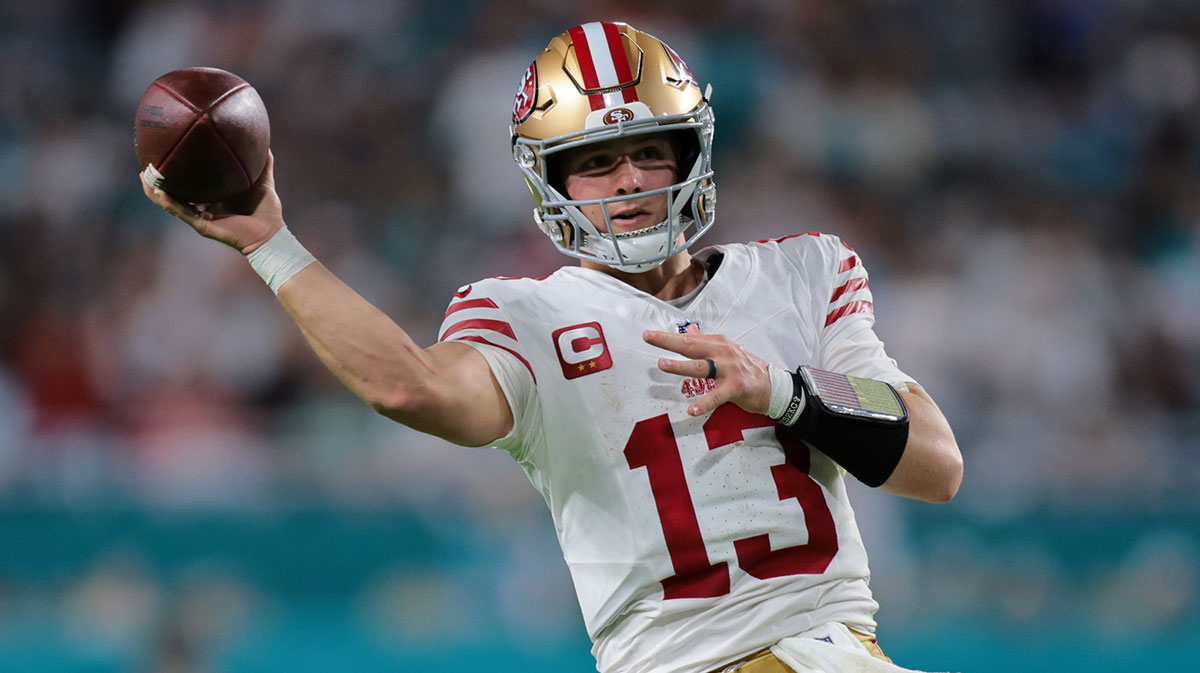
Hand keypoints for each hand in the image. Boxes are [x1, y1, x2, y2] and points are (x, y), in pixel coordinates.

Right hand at [140, 151, 284, 254]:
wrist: (272, 234)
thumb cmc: (267, 212)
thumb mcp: (263, 181)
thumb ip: (263, 164)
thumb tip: (266, 142)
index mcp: (212, 199)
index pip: (189, 185)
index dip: (177, 173)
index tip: (166, 155)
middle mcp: (203, 208)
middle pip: (173, 194)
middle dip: (157, 181)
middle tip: (146, 164)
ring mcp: (200, 218)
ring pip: (170, 204)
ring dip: (155, 192)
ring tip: (143, 176)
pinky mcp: (203, 226)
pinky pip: (182, 213)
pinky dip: (170, 203)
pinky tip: (160, 192)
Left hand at [643, 329, 772, 416]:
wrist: (774, 386)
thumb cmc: (747, 368)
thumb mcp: (727, 350)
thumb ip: (706, 341)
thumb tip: (690, 330)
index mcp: (718, 343)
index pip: (689, 338)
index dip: (668, 336)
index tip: (649, 334)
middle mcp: (722, 353)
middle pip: (691, 346)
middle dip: (669, 342)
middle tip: (649, 338)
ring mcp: (729, 370)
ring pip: (701, 367)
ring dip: (681, 366)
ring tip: (663, 364)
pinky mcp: (735, 388)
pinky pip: (716, 396)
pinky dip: (704, 403)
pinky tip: (691, 409)